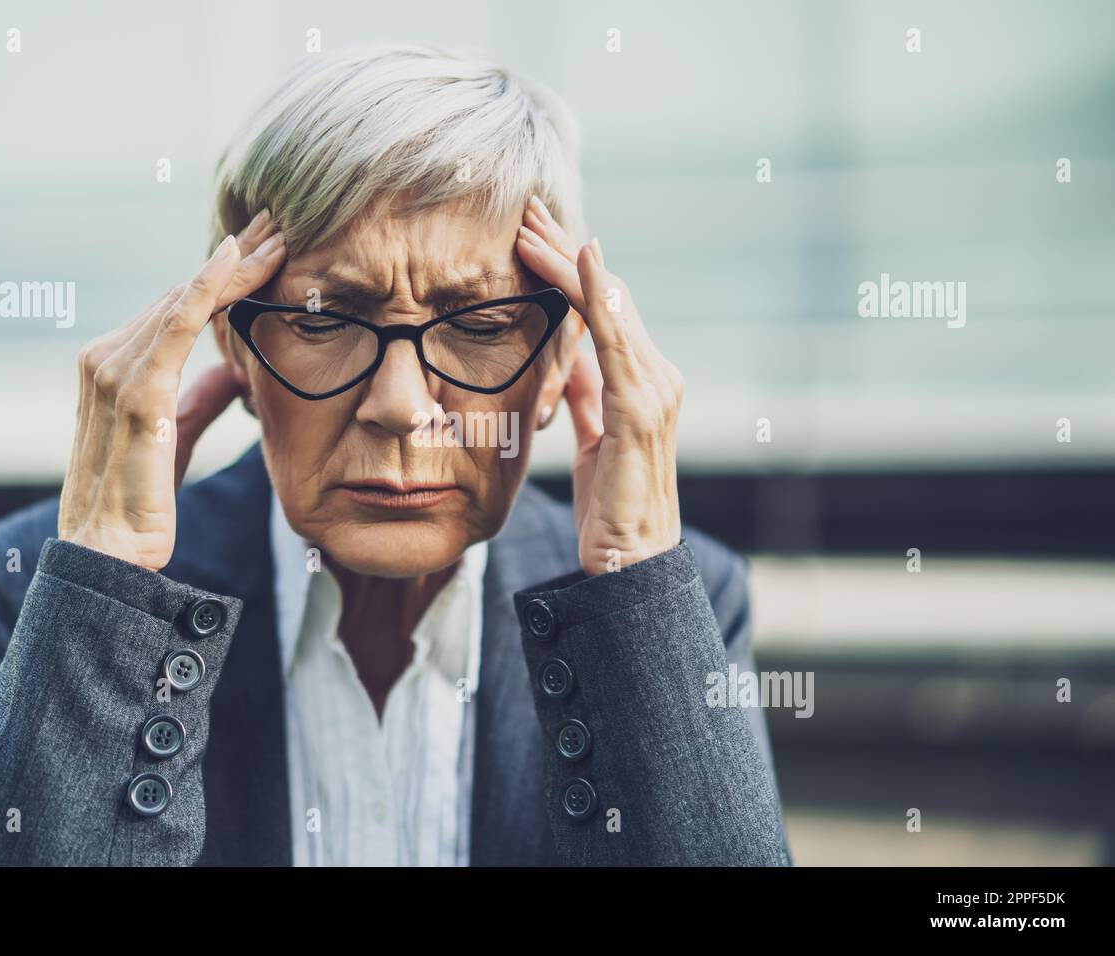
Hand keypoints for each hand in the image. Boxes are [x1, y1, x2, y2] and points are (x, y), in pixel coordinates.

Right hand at [58, 210, 285, 569]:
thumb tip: (231, 372)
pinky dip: (209, 286)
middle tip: (282, 224)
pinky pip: (177, 323)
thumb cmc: (139, 501)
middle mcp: (105, 356)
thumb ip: (197, 397)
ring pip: (186, 298)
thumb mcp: (175, 435)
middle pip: (182, 293)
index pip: (176, 308)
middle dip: (236, 259)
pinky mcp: (137, 389)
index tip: (266, 250)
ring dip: (236, 264)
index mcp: (112, 365)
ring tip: (280, 235)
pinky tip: (237, 258)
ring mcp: (114, 368)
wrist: (109, 552)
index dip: (224, 277)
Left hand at [517, 196, 683, 575]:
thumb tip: (564, 367)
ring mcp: (653, 388)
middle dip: (564, 251)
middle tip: (525, 209)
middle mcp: (655, 374)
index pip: (602, 310)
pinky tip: (581, 259)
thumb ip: (585, 400)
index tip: (529, 237)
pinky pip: (616, 339)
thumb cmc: (609, 509)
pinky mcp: (640, 407)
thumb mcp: (590, 441)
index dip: (568, 271)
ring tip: (530, 226)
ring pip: (608, 305)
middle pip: (606, 295)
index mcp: (641, 382)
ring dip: (568, 260)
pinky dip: (598, 295)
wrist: (630, 564)